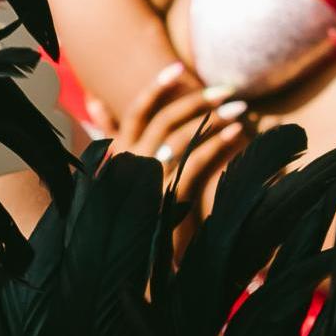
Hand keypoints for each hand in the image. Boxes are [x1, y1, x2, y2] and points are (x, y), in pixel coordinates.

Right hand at [87, 66, 252, 257]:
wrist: (135, 268)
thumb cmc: (131, 217)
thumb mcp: (117, 174)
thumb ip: (109, 138)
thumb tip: (95, 102)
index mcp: (116, 156)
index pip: (135, 112)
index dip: (156, 88)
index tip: (178, 67)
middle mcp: (129, 165)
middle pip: (165, 120)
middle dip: (196, 100)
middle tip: (226, 88)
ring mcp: (149, 180)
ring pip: (184, 137)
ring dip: (214, 118)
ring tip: (239, 108)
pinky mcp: (170, 197)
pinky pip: (199, 161)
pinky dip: (220, 144)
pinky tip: (239, 135)